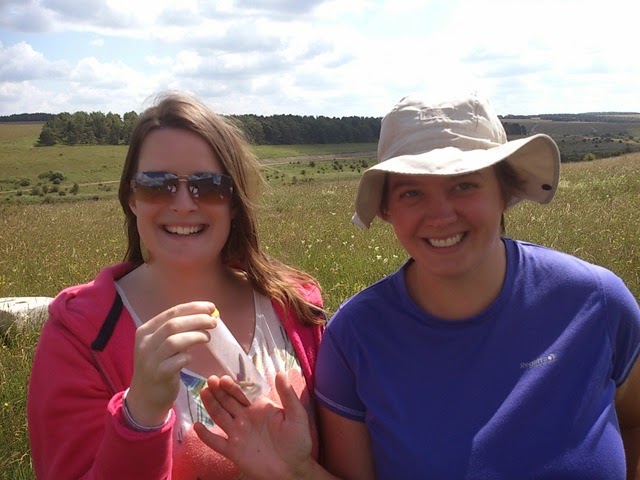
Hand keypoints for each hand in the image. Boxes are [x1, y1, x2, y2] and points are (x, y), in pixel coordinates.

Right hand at [126, 301, 216, 426]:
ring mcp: (150, 360)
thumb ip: (176, 331)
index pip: (171, 313)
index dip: (193, 308)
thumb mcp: (160, 345)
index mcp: (145, 331)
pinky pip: (177, 361)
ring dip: (195, 336)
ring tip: (207, 337)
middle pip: (173, 324)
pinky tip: (192, 358)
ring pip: (174, 340)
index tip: (211, 307)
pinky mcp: (158, 375)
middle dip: (197, 319)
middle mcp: (145, 343)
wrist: (145, 398)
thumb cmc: (159, 366)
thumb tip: (204, 316)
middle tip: (214, 321)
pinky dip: (187, 357)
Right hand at [194, 372, 313, 479]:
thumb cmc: (298, 441)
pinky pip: (216, 442)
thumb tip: (280, 373)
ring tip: (204, 392)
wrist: (292, 469)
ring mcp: (237, 434)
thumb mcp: (297, 415)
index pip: (243, 393)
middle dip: (219, 391)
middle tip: (211, 380)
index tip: (224, 378)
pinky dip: (206, 435)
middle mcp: (245, 418)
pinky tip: (197, 426)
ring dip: (211, 404)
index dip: (233, 386)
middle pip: (228, 401)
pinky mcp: (233, 451)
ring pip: (219, 416)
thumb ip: (288, 395)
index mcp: (259, 408)